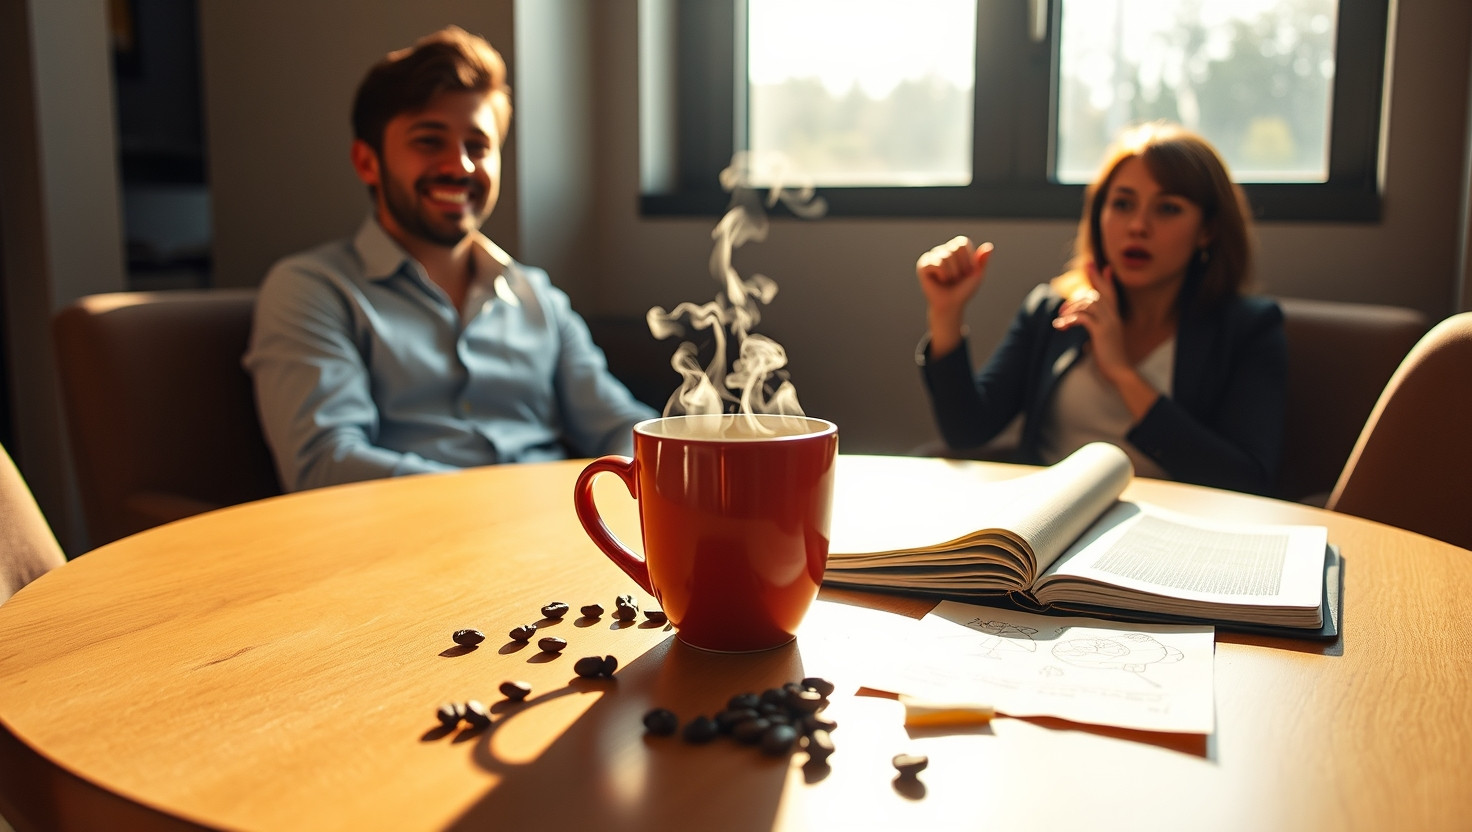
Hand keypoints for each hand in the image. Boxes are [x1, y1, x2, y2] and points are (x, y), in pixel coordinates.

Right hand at [916, 236, 992, 356]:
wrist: (951, 305)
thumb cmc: (963, 290)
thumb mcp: (976, 275)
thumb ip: (982, 260)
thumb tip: (989, 246)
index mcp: (955, 249)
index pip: (962, 242)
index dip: (968, 259)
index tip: (966, 271)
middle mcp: (942, 250)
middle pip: (954, 249)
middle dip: (960, 267)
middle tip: (956, 278)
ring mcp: (931, 257)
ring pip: (945, 257)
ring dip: (952, 273)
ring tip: (948, 280)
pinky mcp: (923, 265)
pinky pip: (936, 264)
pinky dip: (942, 275)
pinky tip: (939, 280)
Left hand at [1052, 262, 1130, 379]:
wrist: (1120, 372)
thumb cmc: (1110, 360)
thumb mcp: (1103, 343)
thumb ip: (1096, 335)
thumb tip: (1085, 337)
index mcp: (1114, 318)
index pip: (1111, 294)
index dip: (1104, 280)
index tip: (1098, 266)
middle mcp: (1113, 317)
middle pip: (1099, 294)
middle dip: (1086, 287)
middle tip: (1067, 299)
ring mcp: (1108, 323)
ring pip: (1089, 304)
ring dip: (1071, 309)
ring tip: (1060, 320)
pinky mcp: (1101, 332)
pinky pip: (1083, 318)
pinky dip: (1070, 320)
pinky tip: (1061, 327)